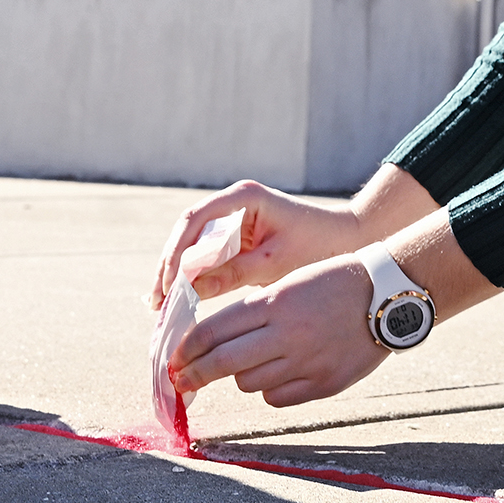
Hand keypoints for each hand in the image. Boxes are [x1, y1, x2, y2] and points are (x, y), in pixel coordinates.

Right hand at [149, 179, 361, 306]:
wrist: (347, 240)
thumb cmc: (316, 247)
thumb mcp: (275, 264)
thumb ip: (234, 273)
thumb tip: (191, 290)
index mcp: (243, 198)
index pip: (195, 221)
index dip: (177, 254)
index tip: (169, 284)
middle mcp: (233, 202)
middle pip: (187, 231)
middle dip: (169, 266)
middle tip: (156, 300)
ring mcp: (232, 217)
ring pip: (191, 243)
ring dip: (176, 272)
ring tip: (160, 304)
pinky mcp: (235, 235)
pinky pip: (205, 252)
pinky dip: (192, 274)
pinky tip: (178, 296)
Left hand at [170, 253, 387, 408]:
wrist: (387, 296)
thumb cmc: (333, 283)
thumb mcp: (289, 284)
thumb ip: (254, 313)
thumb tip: (212, 342)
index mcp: (273, 303)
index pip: (213, 330)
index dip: (186, 349)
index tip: (173, 360)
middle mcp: (286, 334)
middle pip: (223, 363)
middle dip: (194, 375)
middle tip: (180, 382)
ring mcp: (306, 361)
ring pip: (249, 382)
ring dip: (240, 376)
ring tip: (248, 364)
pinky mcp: (323, 383)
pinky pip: (278, 397)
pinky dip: (270, 389)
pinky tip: (279, 374)